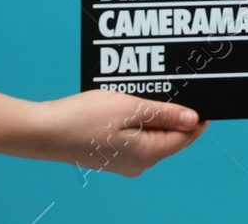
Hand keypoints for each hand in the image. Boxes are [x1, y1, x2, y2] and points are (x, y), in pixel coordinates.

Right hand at [33, 90, 207, 177]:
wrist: (41, 131)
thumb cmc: (83, 118)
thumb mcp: (130, 109)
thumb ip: (164, 114)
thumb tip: (193, 119)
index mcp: (147, 155)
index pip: (186, 136)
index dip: (198, 115)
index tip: (206, 93)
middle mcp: (139, 163)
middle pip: (171, 135)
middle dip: (177, 111)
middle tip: (182, 84)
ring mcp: (124, 161)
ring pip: (153, 133)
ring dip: (157, 111)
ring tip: (157, 87)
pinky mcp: (111, 153)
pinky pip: (136, 134)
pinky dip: (140, 117)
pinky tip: (135, 99)